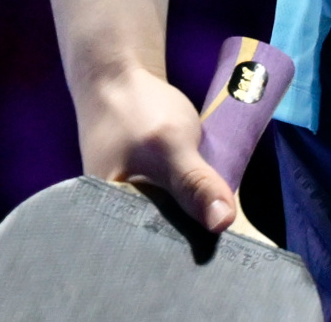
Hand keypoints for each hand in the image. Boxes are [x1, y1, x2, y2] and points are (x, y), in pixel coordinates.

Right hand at [77, 60, 246, 238]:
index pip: (146, 252)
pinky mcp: (148, 189)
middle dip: (192, 239)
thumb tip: (223, 224)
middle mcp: (113, 218)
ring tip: (223, 227)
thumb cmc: (135, 110)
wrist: (119, 75)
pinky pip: (173, 206)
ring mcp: (132, 202)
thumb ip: (194, 183)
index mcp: (105, 220)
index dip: (181, 254)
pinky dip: (192, 204)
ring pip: (169, 223)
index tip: (217, 251)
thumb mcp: (169, 145)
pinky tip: (214, 206)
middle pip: (159, 240)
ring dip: (194, 221)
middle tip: (225, 235)